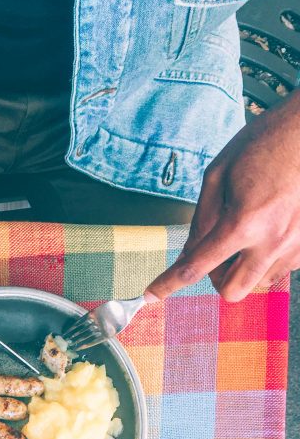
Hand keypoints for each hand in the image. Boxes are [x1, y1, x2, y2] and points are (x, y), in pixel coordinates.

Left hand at [146, 90, 299, 301]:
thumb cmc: (265, 143)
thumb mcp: (219, 175)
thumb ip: (201, 220)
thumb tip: (187, 254)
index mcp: (244, 222)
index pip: (197, 266)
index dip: (169, 283)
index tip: (152, 295)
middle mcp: (273, 240)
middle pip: (231, 291)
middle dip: (217, 277)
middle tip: (216, 252)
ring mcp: (296, 245)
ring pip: (257, 283)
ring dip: (243, 267)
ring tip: (247, 233)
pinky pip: (280, 269)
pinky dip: (267, 258)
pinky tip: (269, 229)